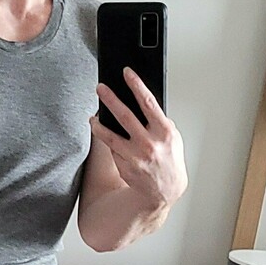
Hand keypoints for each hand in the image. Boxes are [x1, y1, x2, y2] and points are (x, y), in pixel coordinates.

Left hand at [91, 68, 187, 213]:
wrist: (165, 191)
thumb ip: (158, 121)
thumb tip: (139, 102)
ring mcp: (135, 156)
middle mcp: (149, 144)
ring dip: (98, 124)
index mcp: (165, 132)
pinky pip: (113, 149)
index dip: (136, 85)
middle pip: (124, 115)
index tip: (126, 73)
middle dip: (109, 99)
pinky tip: (108, 138)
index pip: (148, 103)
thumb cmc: (169, 160)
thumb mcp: (172, 137)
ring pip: (110, 135)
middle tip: (100, 88)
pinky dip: (109, 141)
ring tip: (93, 118)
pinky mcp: (124, 166)